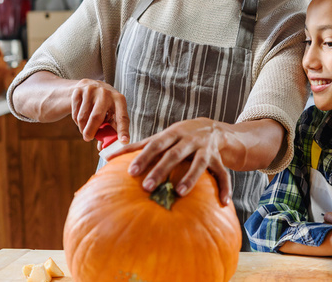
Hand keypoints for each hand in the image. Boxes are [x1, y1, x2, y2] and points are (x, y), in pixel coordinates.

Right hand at [70, 79, 129, 143]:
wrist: (89, 85)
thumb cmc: (104, 105)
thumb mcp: (112, 112)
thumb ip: (110, 129)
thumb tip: (102, 147)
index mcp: (119, 99)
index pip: (122, 117)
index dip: (123, 130)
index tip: (124, 141)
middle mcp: (106, 93)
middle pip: (96, 117)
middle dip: (91, 131)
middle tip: (88, 138)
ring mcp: (91, 90)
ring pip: (83, 117)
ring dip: (83, 128)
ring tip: (85, 129)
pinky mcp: (78, 91)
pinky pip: (75, 112)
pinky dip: (77, 121)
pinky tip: (81, 119)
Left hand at [109, 117, 232, 204]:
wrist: (213, 128)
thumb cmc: (179, 137)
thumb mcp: (161, 137)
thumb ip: (137, 147)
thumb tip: (106, 156)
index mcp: (172, 134)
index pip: (155, 144)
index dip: (143, 157)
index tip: (131, 172)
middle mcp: (189, 140)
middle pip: (174, 154)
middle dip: (161, 169)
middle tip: (148, 187)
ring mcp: (205, 149)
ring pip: (199, 163)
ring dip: (191, 178)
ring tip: (181, 193)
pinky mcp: (219, 159)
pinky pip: (223, 174)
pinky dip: (225, 187)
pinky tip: (224, 202)